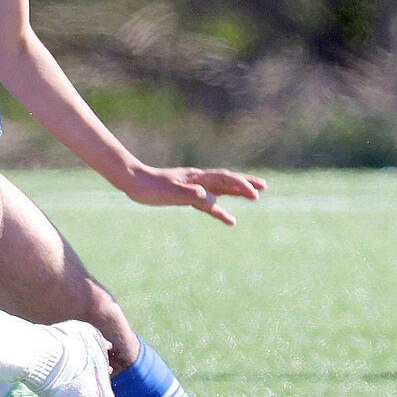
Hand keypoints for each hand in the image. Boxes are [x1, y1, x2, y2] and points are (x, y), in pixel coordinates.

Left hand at [124, 165, 266, 224]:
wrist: (133, 182)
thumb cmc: (150, 187)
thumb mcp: (172, 193)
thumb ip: (193, 195)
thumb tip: (213, 200)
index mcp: (197, 177)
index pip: (224, 179)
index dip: (241, 185)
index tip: (254, 193)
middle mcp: (198, 180)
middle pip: (227, 180)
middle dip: (245, 183)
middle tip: (264, 186)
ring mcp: (194, 187)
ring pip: (220, 189)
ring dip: (237, 193)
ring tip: (254, 197)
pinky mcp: (187, 195)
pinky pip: (209, 203)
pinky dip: (220, 209)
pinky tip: (229, 219)